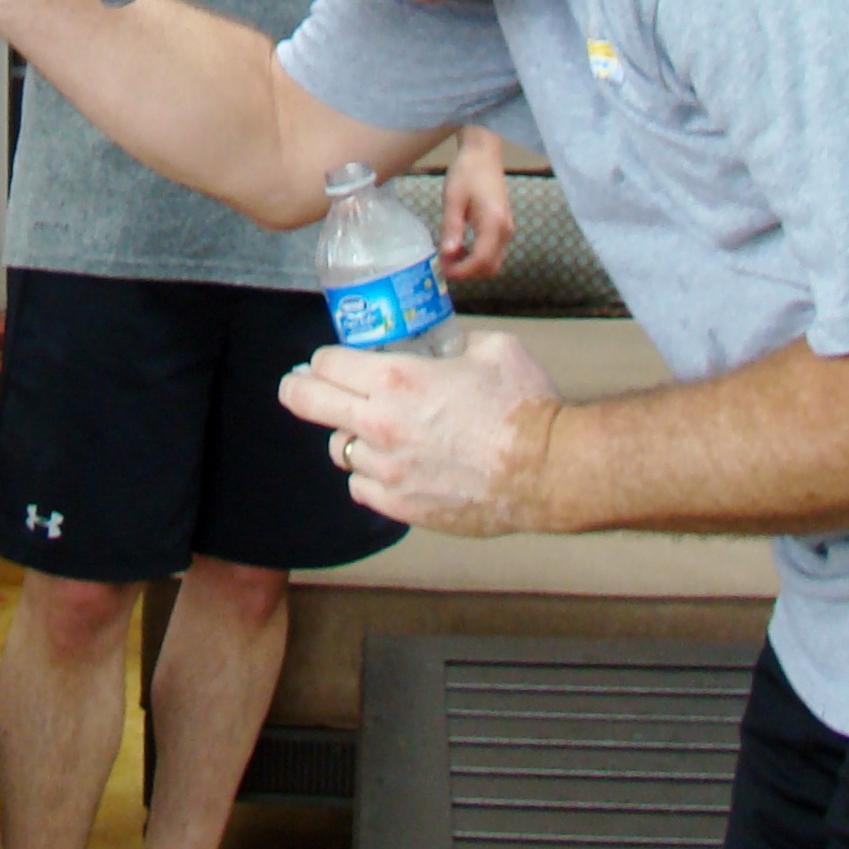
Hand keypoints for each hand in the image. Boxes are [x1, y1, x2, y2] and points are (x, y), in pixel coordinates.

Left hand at [277, 330, 562, 537]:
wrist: (550, 470)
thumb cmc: (526, 408)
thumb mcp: (491, 348)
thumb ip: (454, 342)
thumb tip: (442, 344)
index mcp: (397, 380)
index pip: (327, 363)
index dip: (325, 359)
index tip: (328, 361)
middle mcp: (381, 425)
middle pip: (308, 402)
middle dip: (299, 388)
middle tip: (299, 385)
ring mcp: (388, 470)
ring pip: (338, 448)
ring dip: (350, 435)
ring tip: (373, 430)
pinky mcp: (402, 506)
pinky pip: (360, 487)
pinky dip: (369, 475)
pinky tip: (389, 465)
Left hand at [439, 126, 517, 280]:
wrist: (484, 154)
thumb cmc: (467, 172)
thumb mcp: (453, 199)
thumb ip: (451, 228)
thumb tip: (447, 254)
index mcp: (494, 223)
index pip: (481, 261)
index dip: (461, 271)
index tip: (442, 268)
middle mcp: (505, 231)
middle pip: (490, 268)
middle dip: (467, 271)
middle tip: (444, 262)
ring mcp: (507, 230)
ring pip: (493, 262)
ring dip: (472, 265)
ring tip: (449, 254)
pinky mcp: (503, 227)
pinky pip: (493, 252)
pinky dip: (477, 257)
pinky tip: (460, 246)